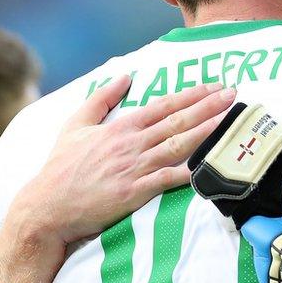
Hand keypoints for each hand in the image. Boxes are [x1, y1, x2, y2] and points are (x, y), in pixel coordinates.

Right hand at [15, 75, 235, 245]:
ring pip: (178, 145)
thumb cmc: (61, 167)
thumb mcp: (76, 124)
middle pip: (177, 121)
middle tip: (234, 94)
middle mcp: (132, 144)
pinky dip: (190, 171)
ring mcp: (134, 168)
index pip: (164, 105)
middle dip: (208, 106)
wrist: (48, 206)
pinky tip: (210, 164)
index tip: (214, 85)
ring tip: (230, 120)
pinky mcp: (135, 193)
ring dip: (206, 131)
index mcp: (120, 127)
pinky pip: (168, 179)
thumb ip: (101, 98)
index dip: (192, 94)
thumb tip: (124, 76)